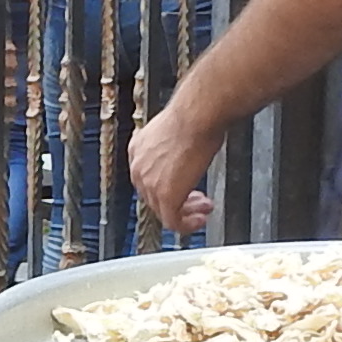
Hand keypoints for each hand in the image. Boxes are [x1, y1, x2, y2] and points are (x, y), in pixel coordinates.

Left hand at [127, 98, 217, 238]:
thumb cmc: (194, 116)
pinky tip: (200, 219)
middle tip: (199, 200)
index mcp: (138, 149)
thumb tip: (186, 152)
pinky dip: (187, 225)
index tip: (184, 185)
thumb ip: (174, 147)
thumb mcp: (176, 132)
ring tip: (203, 209)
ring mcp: (149, 184)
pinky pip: (173, 222)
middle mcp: (139, 167)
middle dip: (180, 200)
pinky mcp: (165, 196)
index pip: (147, 177)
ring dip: (187, 212)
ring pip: (164, 211)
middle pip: (154, 196)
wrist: (197, 117)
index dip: (169, 184)